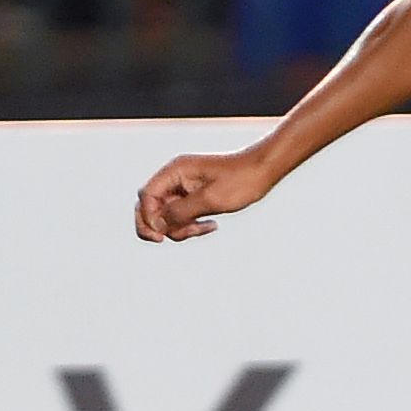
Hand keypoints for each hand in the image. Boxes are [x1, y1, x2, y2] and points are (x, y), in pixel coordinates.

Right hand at [135, 147, 276, 242]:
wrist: (264, 171)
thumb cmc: (242, 180)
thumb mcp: (210, 200)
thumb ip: (181, 212)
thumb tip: (157, 224)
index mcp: (175, 172)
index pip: (146, 197)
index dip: (148, 218)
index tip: (161, 236)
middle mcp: (176, 178)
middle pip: (151, 206)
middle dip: (160, 225)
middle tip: (168, 239)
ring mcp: (185, 188)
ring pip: (168, 215)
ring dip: (181, 227)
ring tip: (205, 228)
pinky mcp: (195, 196)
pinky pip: (183, 215)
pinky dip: (192, 225)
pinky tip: (212, 226)